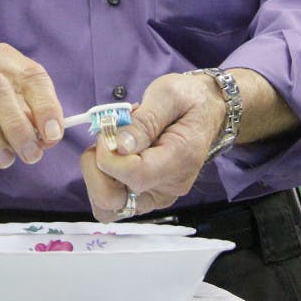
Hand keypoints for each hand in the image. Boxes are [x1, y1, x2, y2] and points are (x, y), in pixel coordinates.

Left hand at [80, 72, 225, 220]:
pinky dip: (103, 176)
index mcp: (179, 160)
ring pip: (107, 205)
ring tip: (111, 143)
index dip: (109, 156)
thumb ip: (145, 121)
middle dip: (96, 168)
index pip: (135, 176)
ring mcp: (155, 194)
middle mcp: (167, 187)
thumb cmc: (188, 99)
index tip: (108, 130)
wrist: (205, 110)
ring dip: (97, 173)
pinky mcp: (145, 194)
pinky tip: (114, 152)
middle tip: (106, 137)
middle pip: (112, 201)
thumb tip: (119, 147)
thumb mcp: (168, 94)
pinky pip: (112, 198)